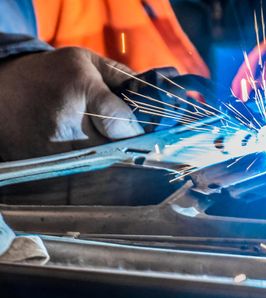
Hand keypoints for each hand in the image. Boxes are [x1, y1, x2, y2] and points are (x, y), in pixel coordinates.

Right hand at [0, 47, 143, 160]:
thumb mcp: (86, 62)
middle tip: (132, 136)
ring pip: (102, 162)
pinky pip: (84, 170)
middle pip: (116, 146)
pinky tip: (90, 149)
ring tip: (107, 139)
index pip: (121, 123)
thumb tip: (153, 96)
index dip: (138, 129)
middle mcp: (69, 123)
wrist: (1, 91)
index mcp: (81, 90)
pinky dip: (93, 162)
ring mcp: (56, 148)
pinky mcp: (48, 164)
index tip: (145, 129)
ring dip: (111, 154)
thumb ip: (122, 77)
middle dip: (128, 143)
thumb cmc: (50, 74)